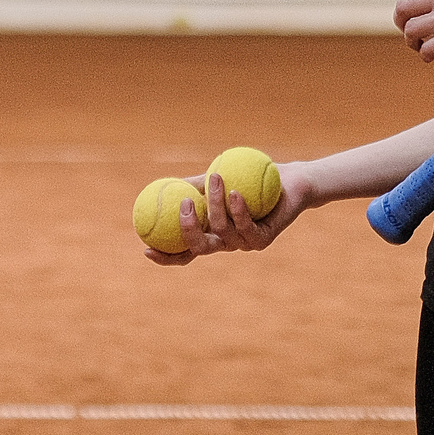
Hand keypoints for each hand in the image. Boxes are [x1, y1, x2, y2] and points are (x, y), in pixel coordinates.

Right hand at [143, 162, 311, 266]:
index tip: (147, 249)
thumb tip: (160, 185)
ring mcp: (244, 244)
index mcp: (210, 234)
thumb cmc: (247, 178)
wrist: (286, 181)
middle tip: (183, 204)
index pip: (184, 252)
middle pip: (200, 249)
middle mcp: (225, 243)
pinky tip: (235, 192)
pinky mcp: (263, 239)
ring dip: (216, 202)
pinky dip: (238, 209)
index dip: (165, 257)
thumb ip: (192, 185)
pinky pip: (246, 226)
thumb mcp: (214, 178)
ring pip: (222, 230)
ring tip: (216, 177)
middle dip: (188, 230)